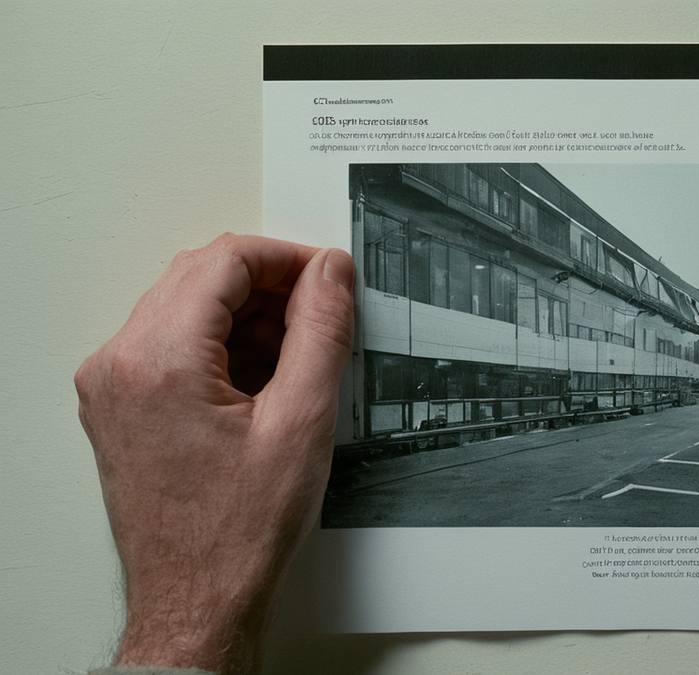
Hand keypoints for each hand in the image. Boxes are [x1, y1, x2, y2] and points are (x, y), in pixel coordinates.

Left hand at [76, 234, 354, 673]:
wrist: (199, 599)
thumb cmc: (237, 533)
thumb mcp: (302, 422)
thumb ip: (321, 332)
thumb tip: (329, 275)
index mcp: (158, 361)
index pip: (223, 262)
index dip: (286, 259)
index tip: (327, 276)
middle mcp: (120, 365)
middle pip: (199, 278)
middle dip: (269, 285)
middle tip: (322, 311)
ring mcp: (112, 386)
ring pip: (186, 308)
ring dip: (247, 317)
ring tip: (298, 358)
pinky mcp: (120, 406)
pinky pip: (171, 344)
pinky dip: (222, 346)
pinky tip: (265, 381)